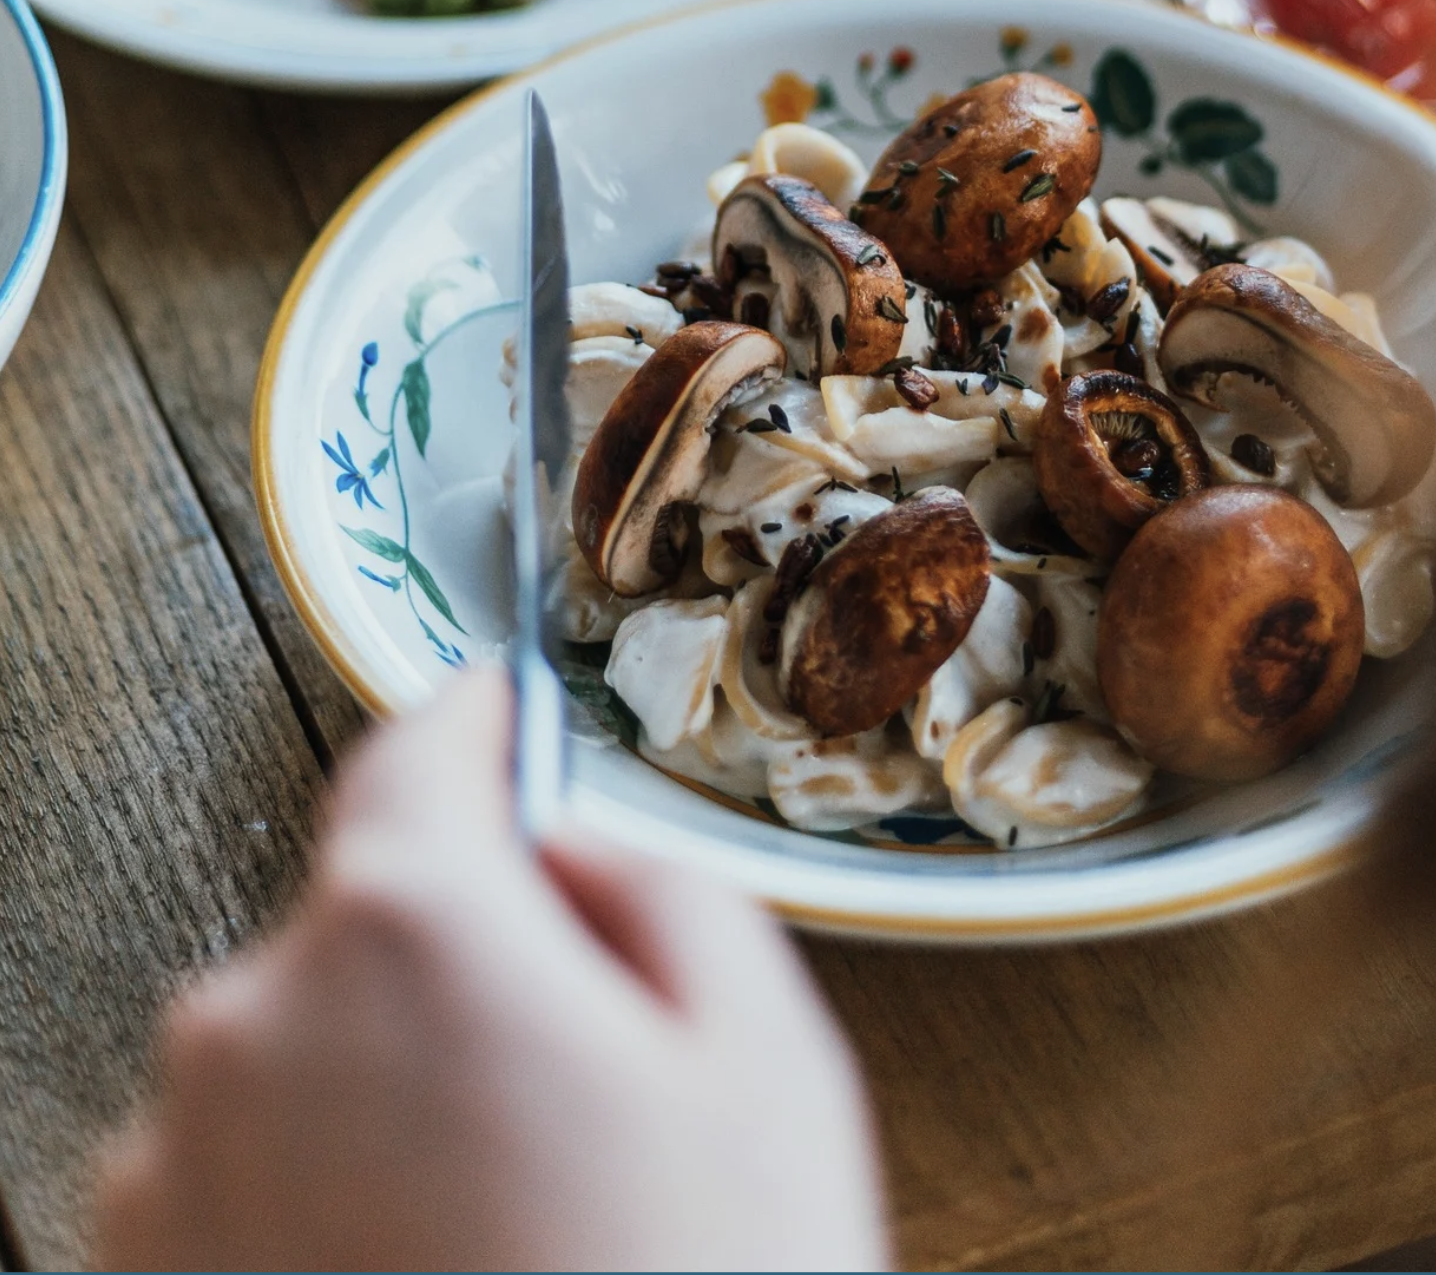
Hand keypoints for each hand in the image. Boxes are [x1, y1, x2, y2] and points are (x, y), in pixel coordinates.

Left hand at [93, 670, 885, 1272]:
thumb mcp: (761, 1055)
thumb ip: (655, 881)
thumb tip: (567, 841)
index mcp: (411, 924)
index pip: (423, 746)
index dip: (480, 725)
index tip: (500, 715)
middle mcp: (251, 1019)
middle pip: (366, 908)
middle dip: (460, 951)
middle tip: (579, 1076)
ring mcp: (175, 1165)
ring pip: (299, 1046)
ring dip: (381, 1083)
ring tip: (505, 1215)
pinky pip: (238, 1169)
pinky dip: (317, 1190)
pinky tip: (428, 1270)